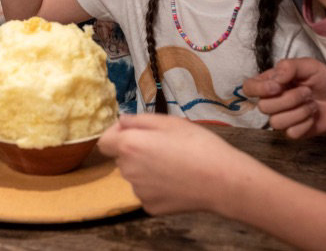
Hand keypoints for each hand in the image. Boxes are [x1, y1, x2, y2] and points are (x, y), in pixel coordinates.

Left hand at [98, 114, 259, 215]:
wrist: (221, 180)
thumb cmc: (198, 145)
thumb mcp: (169, 122)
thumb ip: (139, 120)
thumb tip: (121, 121)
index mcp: (130, 146)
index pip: (104, 141)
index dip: (117, 134)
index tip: (135, 132)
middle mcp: (128, 170)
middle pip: (122, 158)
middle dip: (136, 150)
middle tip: (164, 146)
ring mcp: (138, 191)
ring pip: (135, 175)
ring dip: (146, 169)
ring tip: (174, 164)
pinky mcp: (150, 206)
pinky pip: (147, 192)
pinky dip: (157, 186)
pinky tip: (177, 181)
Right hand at [243, 58, 325, 137]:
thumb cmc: (324, 79)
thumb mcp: (308, 65)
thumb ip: (289, 66)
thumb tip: (275, 78)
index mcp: (271, 82)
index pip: (249, 87)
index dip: (259, 89)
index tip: (278, 86)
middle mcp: (273, 100)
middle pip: (263, 107)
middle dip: (289, 99)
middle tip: (307, 92)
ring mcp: (282, 117)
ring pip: (276, 122)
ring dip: (299, 112)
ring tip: (312, 104)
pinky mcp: (294, 131)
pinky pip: (291, 132)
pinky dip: (306, 123)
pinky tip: (313, 116)